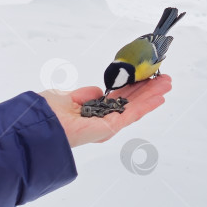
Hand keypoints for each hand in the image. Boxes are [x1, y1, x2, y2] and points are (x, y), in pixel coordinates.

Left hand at [39, 74, 171, 146]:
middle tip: (164, 80)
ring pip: (135, 108)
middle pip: (131, 103)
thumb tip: (98, 91)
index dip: (134, 88)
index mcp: (93, 113)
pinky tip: (159, 97)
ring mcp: (106, 125)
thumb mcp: (67, 97)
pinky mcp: (108, 128)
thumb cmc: (46, 113)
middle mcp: (102, 120)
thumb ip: (84, 95)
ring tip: (167, 84)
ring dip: (152, 95)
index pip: (119, 99)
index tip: (146, 77)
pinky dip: (146, 105)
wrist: (39, 123)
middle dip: (148, 90)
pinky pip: (131, 115)